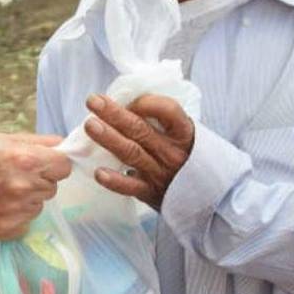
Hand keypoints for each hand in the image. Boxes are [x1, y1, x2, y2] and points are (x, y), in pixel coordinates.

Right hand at [0, 134, 70, 240]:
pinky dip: (15, 216)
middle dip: (38, 182)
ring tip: (2, 191)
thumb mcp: (6, 139)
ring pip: (38, 206)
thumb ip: (40, 142)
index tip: (41, 165)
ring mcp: (16, 212)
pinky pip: (25, 223)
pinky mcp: (7, 230)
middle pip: (52, 188)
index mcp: (29, 161)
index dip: (53, 165)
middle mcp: (26, 188)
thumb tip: (64, 147)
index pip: (64, 167)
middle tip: (14, 176)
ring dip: (27, 200)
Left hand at [83, 93, 193, 208]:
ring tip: (90, 126)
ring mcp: (162, 173)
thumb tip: (123, 101)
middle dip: (115, 114)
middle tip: (93, 101)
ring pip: (132, 153)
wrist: (202, 194)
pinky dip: (115, 180)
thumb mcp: (180, 133)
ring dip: (110, 138)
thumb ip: (158, 118)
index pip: (168, 111)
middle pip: (141, 129)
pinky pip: (131, 187)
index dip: (147, 103)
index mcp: (182, 132)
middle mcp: (173, 152)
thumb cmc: (183, 154)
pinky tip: (99, 172)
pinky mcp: (151, 193)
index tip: (128, 99)